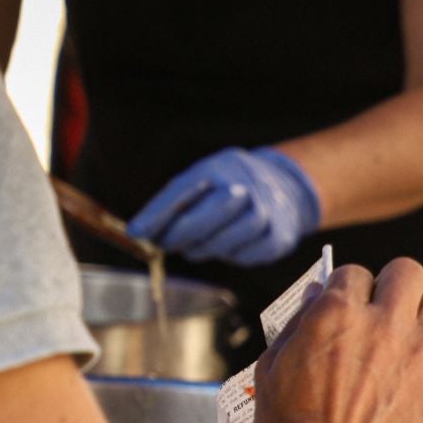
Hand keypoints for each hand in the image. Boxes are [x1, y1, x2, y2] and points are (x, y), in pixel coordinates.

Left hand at [129, 147, 321, 265]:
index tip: (137, 232)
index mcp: (221, 167)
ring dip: (206, 247)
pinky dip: (232, 255)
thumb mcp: (202, 180)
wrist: (285, 187)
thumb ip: (173, 203)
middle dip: (182, 233)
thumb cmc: (229, 186)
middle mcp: (247, 186)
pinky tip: (225, 249)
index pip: (184, 189)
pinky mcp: (279, 237)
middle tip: (166, 244)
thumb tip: (139, 232)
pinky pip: (248, 254)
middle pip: (209, 213)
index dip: (158, 213)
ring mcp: (268, 212)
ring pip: (229, 238)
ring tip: (194, 248)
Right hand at [254, 260, 422, 422]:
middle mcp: (384, 325)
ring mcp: (418, 355)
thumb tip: (318, 296)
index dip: (350, 291)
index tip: (349, 308)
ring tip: (415, 332)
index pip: (355, 273)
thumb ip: (299, 324)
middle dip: (394, 287)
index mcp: (338, 313)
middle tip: (385, 311)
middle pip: (408, 272)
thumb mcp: (273, 366)